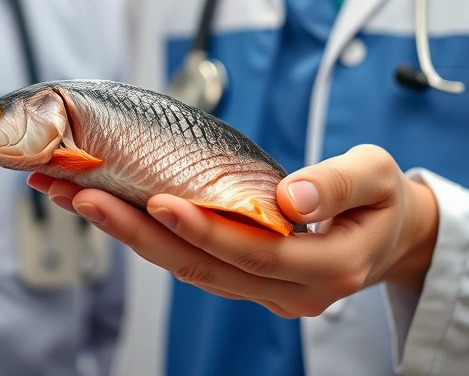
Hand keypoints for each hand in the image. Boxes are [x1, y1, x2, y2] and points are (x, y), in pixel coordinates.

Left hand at [29, 144, 438, 317]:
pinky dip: (148, 237)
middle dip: (138, 232)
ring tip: (79, 198)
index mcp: (328, 267)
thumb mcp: (378, 176)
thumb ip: (338, 183)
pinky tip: (113, 210)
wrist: (390, 236)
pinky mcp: (245, 281)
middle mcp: (290, 291)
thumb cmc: (382, 201)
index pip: (255, 254)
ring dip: (130, 234)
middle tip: (84, 196)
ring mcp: (265, 293)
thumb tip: (291, 194)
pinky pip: (192, 262)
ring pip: (188, 268)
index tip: (158, 199)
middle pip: (203, 267)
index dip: (205, 228)